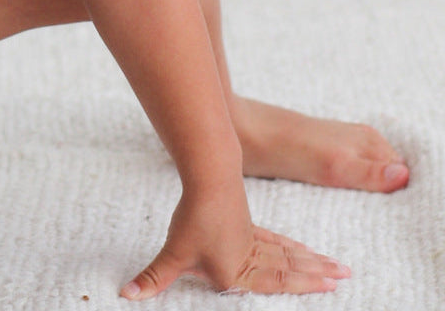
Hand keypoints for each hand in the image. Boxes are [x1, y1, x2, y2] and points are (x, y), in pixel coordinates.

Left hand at [121, 189, 349, 298]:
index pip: (274, 286)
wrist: (207, 179)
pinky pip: (275, 240)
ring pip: (287, 255)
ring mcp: (250, 238)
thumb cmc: (192, 219)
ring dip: (312, 262)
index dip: (303, 288)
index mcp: (236, 273)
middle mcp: (250, 258)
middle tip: (346, 278)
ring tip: (339, 266)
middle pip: (289, 271)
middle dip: (317, 277)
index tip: (332, 288)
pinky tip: (303, 248)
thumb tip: (126, 294)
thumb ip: (154, 278)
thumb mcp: (173, 253)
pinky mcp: (246, 222)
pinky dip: (291, 246)